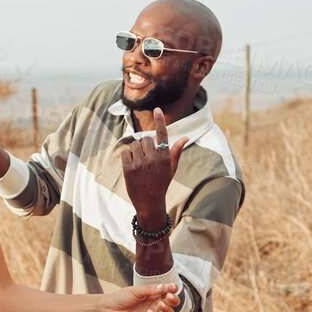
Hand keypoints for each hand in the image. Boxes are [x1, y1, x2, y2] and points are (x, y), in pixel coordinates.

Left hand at [100, 282, 181, 311]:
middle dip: (174, 299)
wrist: (110, 309)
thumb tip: (163, 287)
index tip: (172, 287)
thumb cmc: (121, 297)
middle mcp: (155, 302)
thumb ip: (150, 289)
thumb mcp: (135, 291)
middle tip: (169, 297)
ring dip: (167, 308)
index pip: (168, 290)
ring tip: (160, 304)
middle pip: (172, 302)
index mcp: (153, 292)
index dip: (172, 289)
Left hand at [120, 107, 186, 223]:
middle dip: (145, 146)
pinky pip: (126, 152)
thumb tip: (186, 137)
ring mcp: (141, 163)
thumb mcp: (171, 168)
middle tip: (147, 160)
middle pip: (146, 139)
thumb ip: (176, 151)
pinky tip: (132, 167)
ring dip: (136, 152)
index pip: (162, 134)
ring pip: (135, 145)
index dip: (159, 120)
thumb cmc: (161, 183)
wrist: (149, 202)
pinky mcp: (129, 168)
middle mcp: (154, 158)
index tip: (157, 109)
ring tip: (140, 165)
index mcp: (165, 157)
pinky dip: (128, 157)